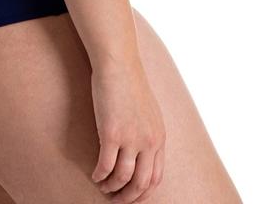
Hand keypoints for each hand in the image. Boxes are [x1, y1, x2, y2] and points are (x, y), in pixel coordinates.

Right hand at [90, 58, 165, 200]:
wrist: (119, 63)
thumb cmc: (129, 82)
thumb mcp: (148, 111)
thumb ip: (147, 132)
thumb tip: (139, 151)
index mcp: (159, 137)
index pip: (156, 178)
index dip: (143, 193)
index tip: (132, 197)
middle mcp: (148, 141)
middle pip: (141, 184)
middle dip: (128, 197)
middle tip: (116, 200)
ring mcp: (131, 138)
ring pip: (122, 178)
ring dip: (111, 188)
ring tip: (102, 187)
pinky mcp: (111, 133)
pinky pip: (105, 166)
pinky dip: (100, 176)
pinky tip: (95, 175)